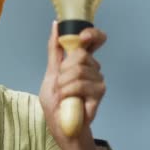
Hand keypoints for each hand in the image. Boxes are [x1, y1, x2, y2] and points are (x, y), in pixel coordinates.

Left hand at [39, 21, 106, 145]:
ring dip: (63, 84)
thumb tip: (55, 25)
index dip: (92, 34)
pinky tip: (67, 99)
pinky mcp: (99, 92)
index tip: (83, 37)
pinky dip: (68, 91)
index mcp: (82, 60)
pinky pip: (80, 84)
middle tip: (60, 83)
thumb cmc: (56, 101)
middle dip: (63, 70)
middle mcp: (93, 67)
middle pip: (80, 54)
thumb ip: (55, 50)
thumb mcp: (50, 72)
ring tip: (62, 94)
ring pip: (78, 70)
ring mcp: (98, 79)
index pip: (95, 39)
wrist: (60, 123)